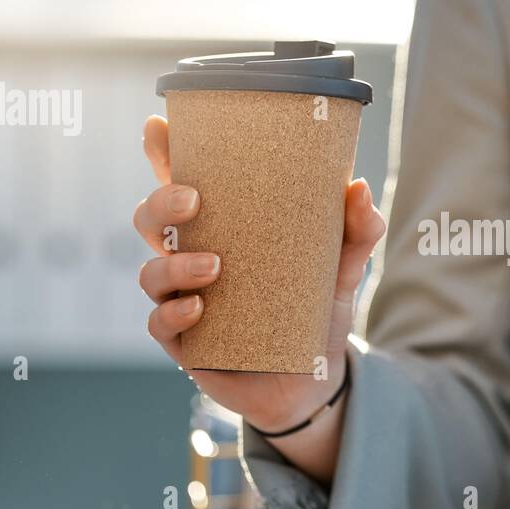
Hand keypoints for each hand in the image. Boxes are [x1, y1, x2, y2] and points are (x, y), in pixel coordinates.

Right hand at [134, 114, 385, 444]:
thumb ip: (356, 230)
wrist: (313, 382)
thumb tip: (358, 189)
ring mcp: (182, 298)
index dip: (163, 152)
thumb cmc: (315, 310)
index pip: (182, 180)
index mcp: (223, 227)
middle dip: (162, 202)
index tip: (159, 127)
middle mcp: (192, 256)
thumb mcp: (342, 267)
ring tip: (215, 268)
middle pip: (151, 218)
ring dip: (174, 263)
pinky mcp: (184, 343)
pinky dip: (173, 313)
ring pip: (151, 270)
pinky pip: (159, 323)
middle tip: (194, 199)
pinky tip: (199, 310)